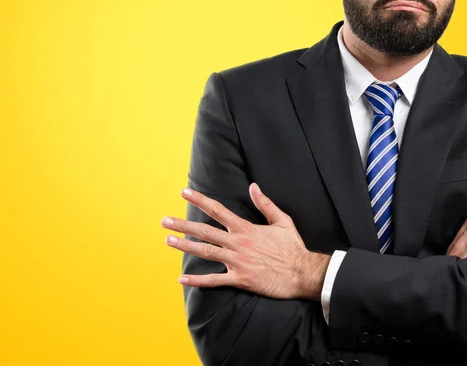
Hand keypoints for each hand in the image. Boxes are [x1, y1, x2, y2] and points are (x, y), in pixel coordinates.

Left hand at [161, 183, 329, 299]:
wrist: (303, 273)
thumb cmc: (292, 246)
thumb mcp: (282, 220)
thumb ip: (265, 203)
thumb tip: (253, 186)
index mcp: (245, 228)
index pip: (217, 210)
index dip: (199, 200)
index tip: (184, 192)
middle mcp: (238, 243)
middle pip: (205, 231)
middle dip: (183, 225)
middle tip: (164, 221)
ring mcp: (237, 262)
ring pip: (206, 252)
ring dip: (185, 247)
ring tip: (168, 240)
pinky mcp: (240, 279)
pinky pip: (215, 280)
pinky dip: (198, 281)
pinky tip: (183, 280)